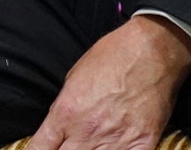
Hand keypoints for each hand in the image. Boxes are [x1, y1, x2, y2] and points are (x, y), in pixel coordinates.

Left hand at [24, 15, 190, 149]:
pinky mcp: (143, 143)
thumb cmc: (112, 56)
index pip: (40, 147)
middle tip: (70, 144)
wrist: (150, 50)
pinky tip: (116, 148)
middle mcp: (88, 131)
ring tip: (93, 143)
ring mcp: (116, 140)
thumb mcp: (74, 77)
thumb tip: (58, 128)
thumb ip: (64, 107)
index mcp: (66, 112)